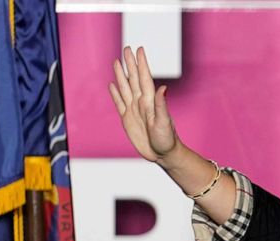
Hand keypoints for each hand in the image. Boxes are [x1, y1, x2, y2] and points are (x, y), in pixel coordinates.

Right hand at [109, 46, 177, 162]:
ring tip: (117, 61)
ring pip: (124, 87)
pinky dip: (115, 93)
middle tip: (127, 48)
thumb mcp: (164, 123)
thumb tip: (163, 88)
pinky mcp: (127, 119)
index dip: (141, 64)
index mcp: (150, 101)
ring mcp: (133, 110)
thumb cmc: (167, 139)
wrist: (163, 154)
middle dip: (130, 64)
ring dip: (121, 75)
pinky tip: (113, 84)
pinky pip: (119, 103)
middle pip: (133, 79)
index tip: (139, 50)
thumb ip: (161, 105)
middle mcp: (141, 102)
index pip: (144, 78)